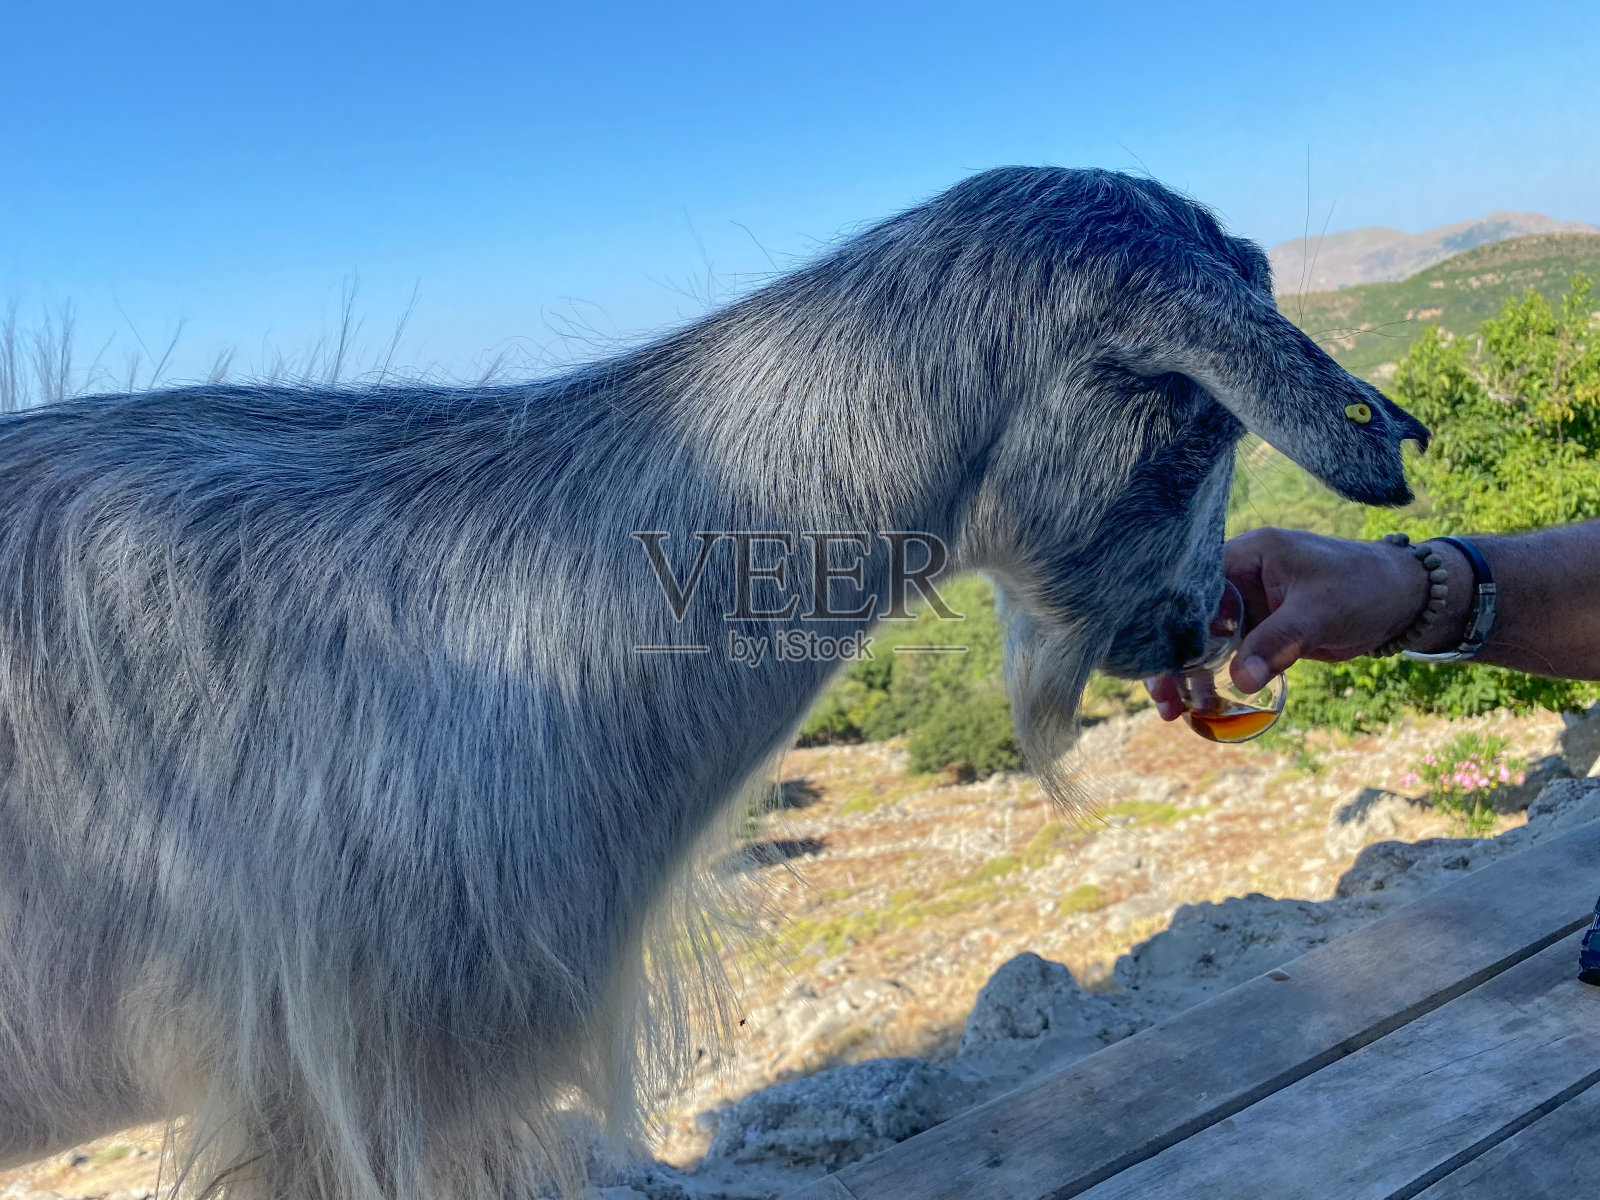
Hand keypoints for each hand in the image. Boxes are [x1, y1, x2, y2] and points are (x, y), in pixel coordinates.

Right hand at [1146, 528, 1427, 720]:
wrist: (1405, 600)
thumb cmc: (1364, 587)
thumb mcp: (1318, 612)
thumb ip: (1277, 642)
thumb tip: (1240, 681)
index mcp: (1248, 555)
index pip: (1193, 586)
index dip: (1170, 622)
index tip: (1157, 659)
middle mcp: (1240, 577)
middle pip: (1190, 617)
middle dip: (1171, 657)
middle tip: (1162, 696)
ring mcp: (1249, 606)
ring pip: (1204, 641)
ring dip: (1188, 675)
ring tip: (1173, 711)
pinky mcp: (1261, 631)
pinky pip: (1229, 656)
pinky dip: (1215, 680)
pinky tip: (1200, 707)